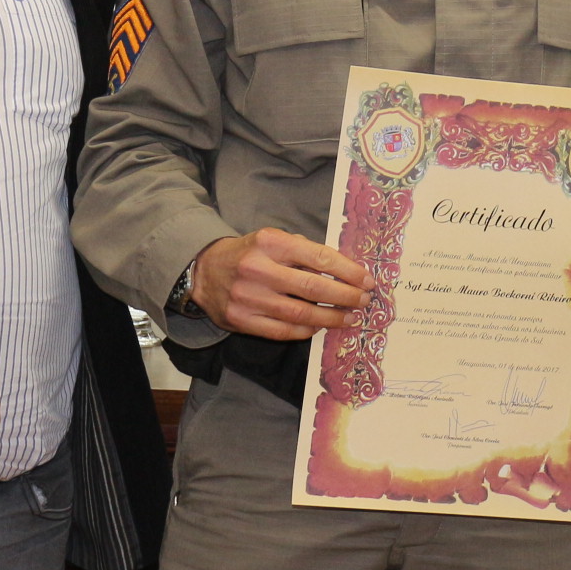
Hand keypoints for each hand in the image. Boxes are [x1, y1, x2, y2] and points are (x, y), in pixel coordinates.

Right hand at [191, 228, 369, 340]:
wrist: (203, 270)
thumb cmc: (249, 253)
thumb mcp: (273, 239)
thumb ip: (304, 251)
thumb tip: (345, 270)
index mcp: (270, 243)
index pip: (319, 258)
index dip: (348, 271)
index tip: (367, 280)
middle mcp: (258, 269)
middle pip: (313, 288)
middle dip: (345, 296)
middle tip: (363, 301)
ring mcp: (248, 297)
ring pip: (300, 313)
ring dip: (331, 318)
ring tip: (349, 317)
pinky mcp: (241, 319)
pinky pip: (282, 330)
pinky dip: (306, 329)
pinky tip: (320, 326)